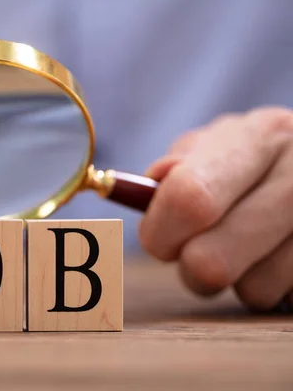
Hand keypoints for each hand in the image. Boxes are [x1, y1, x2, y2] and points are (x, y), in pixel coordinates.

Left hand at [139, 107, 292, 311]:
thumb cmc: (254, 162)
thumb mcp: (218, 147)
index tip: (158, 240)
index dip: (160, 232)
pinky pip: (285, 301)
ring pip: (252, 291)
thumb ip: (180, 167)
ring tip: (254, 248)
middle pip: (211, 261)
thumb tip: (157, 182)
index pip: (189, 199)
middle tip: (196, 256)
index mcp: (261, 136)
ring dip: (240, 280)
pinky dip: (275, 287)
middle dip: (191, 268)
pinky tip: (282, 257)